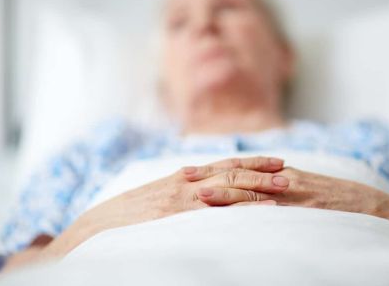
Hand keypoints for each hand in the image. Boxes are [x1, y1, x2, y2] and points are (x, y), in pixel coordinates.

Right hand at [39, 156, 289, 258]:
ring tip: (286, 188)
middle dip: (263, 173)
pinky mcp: (177, 216)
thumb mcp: (157, 196)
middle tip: (291, 173)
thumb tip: (206, 191)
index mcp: (184, 177)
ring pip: (228, 188)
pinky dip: (239, 209)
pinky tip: (260, 212)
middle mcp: (187, 183)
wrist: (97, 227)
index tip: (277, 162)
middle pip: (232, 173)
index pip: (225, 165)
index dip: (252, 163)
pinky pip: (214, 210)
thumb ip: (182, 190)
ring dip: (258, 188)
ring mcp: (182, 199)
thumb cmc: (128, 215)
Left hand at [191, 165, 388, 230]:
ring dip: (227, 192)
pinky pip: (279, 209)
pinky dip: (257, 210)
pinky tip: (238, 216)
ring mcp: (296, 193)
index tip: (188, 174)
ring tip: (199, 194)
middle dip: (211, 177)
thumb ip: (280, 190)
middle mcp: (285, 179)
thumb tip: (253, 198)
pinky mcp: (308, 208)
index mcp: (281, 174)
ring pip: (256, 189)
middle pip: (241, 174)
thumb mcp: (306, 190)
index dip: (213, 171)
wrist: (376, 208)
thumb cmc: (339, 203)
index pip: (240, 169)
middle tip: (182, 178)